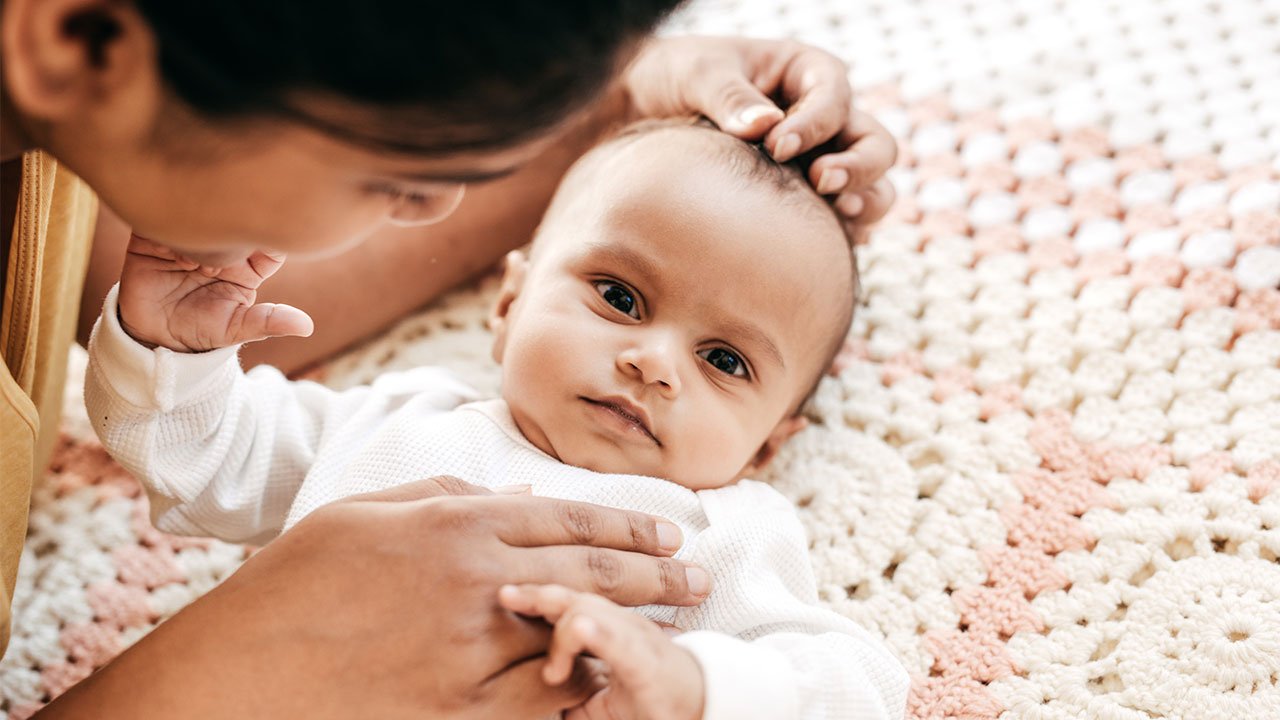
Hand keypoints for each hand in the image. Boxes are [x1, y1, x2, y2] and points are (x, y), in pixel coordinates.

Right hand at [40, 477, 708, 718]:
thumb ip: (445, 497)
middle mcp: (476, 581)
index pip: (567, 519)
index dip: (627, 524)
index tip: (670, 531)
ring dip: (636, 627)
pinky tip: (619, 679)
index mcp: (456, 524)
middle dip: (655, 572)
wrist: (236, 674)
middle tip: (700, 576)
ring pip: (580, 633)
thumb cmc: (294, 585)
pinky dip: (586, 686)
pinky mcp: (458, 711)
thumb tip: (514, 496)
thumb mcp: (364, 514)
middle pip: (592, 572)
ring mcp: (471, 651)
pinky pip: (543, 699)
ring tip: (677, 625)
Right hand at [116, 233, 312, 351]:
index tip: (259, 249)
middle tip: (222, 259)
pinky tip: (173, 255)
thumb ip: (267, 322)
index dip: (268, 240)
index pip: (269, 242)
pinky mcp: (157, 236)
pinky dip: (173, 232)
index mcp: (248, 264)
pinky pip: (166, 220)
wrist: (151, 333)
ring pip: (202, 215)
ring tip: (196, 264)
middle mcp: (221, 245)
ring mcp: (190, 238)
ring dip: (201, 233)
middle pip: (236, 219)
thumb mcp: (233, 329)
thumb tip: (307, 326)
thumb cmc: (198, 329)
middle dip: (233, 232)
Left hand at [624, 36, 897, 241]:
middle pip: (876, 145)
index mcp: (808, 75)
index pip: (835, 98)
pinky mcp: (809, 201)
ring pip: (873, 186)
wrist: (647, 115)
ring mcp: (824, 161)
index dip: (815, 123)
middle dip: (857, 166)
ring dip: (862, 200)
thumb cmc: (680, 80)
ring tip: (837, 212)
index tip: (777, 146)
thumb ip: (728, 96)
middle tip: (820, 181)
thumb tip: (765, 125)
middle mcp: (828, 120)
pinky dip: (841, 233)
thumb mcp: (697, 74)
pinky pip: (843, 222)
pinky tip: (816, 244)